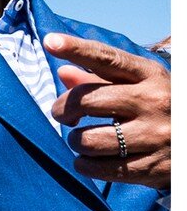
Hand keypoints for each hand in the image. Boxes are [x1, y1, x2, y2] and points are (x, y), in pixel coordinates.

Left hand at [47, 33, 169, 189]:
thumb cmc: (159, 105)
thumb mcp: (139, 84)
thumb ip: (99, 78)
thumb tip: (63, 72)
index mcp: (149, 75)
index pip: (107, 58)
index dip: (77, 49)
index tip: (51, 42)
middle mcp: (154, 102)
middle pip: (87, 101)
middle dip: (63, 109)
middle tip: (62, 114)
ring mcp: (156, 135)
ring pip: (89, 140)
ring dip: (75, 141)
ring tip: (80, 140)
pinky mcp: (155, 166)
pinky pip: (103, 169)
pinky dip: (85, 166)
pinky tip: (87, 161)